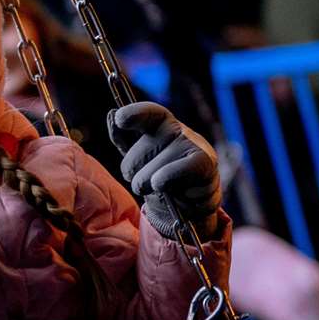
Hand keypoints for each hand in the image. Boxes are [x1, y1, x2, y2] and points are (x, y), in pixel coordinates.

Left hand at [108, 101, 221, 238]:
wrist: (188, 206)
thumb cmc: (158, 177)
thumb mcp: (136, 158)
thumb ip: (123, 138)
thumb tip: (112, 114)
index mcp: (161, 125)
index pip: (150, 113)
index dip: (135, 113)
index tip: (120, 119)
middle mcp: (179, 131)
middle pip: (143, 147)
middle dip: (132, 168)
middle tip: (140, 179)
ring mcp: (195, 145)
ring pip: (156, 165)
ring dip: (145, 183)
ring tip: (154, 188)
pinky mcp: (206, 164)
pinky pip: (177, 171)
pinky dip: (163, 181)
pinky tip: (161, 186)